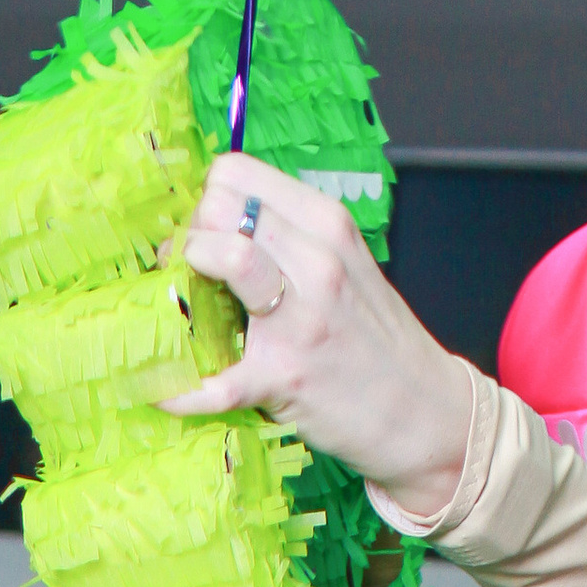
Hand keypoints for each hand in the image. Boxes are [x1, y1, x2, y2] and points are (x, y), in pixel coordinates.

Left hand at [162, 154, 476, 509]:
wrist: (422, 412)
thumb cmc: (373, 343)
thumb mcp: (343, 267)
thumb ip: (288, 243)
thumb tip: (216, 234)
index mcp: (325, 223)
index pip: (235, 174)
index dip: (204, 205)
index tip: (201, 238)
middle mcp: (316, 257)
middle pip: (219, 207)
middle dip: (188, 239)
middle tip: (188, 279)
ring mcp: (300, 314)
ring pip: (221, 254)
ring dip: (183, 282)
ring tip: (184, 314)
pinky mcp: (284, 374)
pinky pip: (215, 379)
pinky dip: (181, 389)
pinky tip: (164, 392)